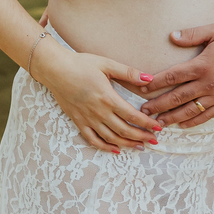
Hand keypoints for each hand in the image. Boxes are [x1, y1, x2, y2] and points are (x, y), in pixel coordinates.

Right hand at [34, 40, 162, 154]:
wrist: (55, 69)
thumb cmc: (81, 64)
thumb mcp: (107, 64)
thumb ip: (128, 73)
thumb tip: (149, 79)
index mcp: (107, 98)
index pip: (132, 115)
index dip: (147, 124)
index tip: (158, 128)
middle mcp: (98, 112)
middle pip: (124, 130)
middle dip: (141, 137)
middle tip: (154, 140)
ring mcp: (87, 118)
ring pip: (110, 138)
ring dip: (127, 144)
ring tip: (140, 146)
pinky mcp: (78, 121)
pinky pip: (92, 139)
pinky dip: (104, 147)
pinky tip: (115, 150)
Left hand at [140, 25, 213, 125]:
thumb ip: (192, 34)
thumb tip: (171, 36)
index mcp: (201, 65)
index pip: (173, 76)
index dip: (156, 83)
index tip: (143, 88)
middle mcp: (207, 83)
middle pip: (177, 97)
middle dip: (158, 105)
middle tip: (144, 111)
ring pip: (189, 110)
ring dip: (171, 117)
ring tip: (158, 122)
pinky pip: (206, 116)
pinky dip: (192, 122)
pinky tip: (182, 125)